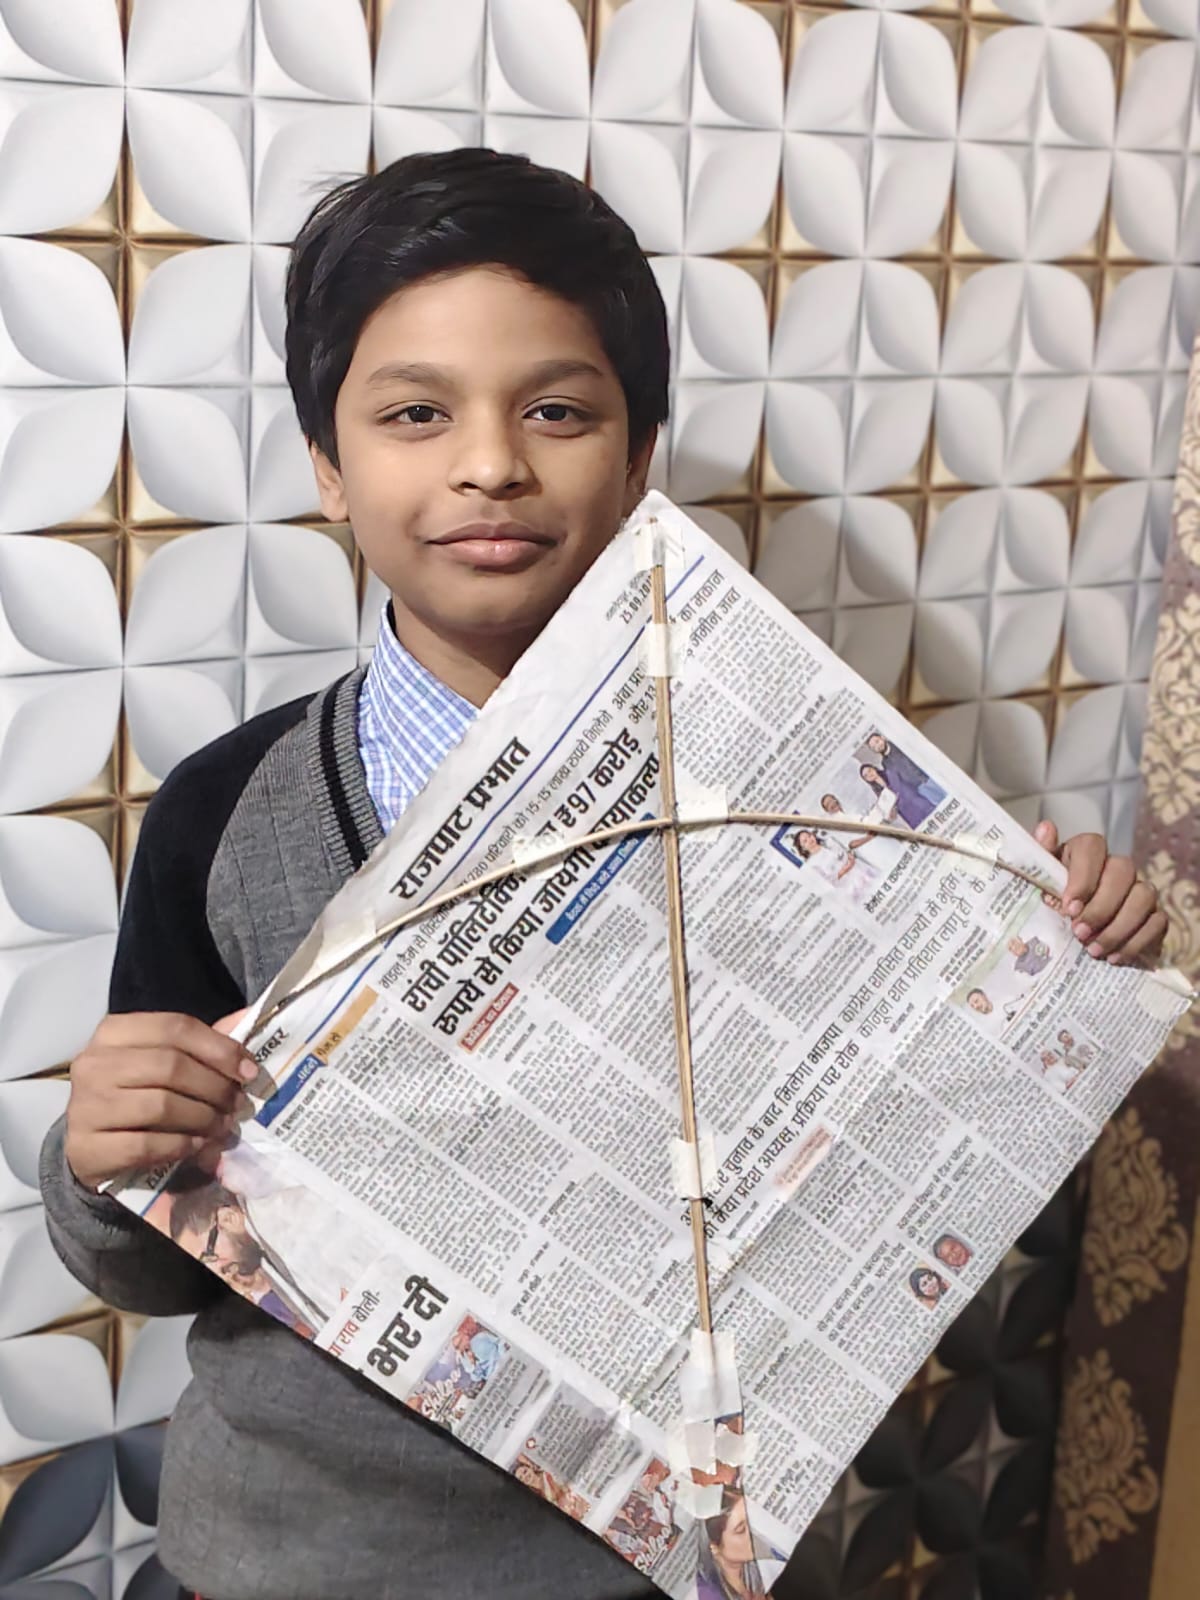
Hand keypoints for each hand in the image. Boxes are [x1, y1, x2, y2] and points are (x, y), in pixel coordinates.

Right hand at [64, 1008, 254, 1191]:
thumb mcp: (163, 1060)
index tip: (248, 1072)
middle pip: (171, 1066)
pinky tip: (196, 1145)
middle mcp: (94, 1063)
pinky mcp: (86, 1147)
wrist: (89, 1145)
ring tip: (222, 1127)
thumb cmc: (134, 1093)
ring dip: (203, 1119)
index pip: (176, 1027)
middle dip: (215, 1088)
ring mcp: (85, 1105)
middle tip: (237, 1105)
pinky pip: (145, 1145)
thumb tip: (247, 1018)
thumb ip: (202, 1043)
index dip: (220, 1048)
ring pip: (160, 1106)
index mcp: (114, 1031)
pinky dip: (180, 1145)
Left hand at [1033, 821, 1166, 966]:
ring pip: (1144, 896)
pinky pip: (1157, 922)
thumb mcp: (1038, 883)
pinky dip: (1136, 942)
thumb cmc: (1051, 904)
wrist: (1070, 938)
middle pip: (1123, 870)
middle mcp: (1116, 866)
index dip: (1083, 876)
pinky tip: (1113, 957)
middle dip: (1101, 906)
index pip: (1092, 846)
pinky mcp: (1153, 915)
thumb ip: (1038, 858)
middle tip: (1079, 933)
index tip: (1068, 907)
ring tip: (1094, 950)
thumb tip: (1046, 828)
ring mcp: (1139, 889)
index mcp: (1085, 853)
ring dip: (1119, 927)